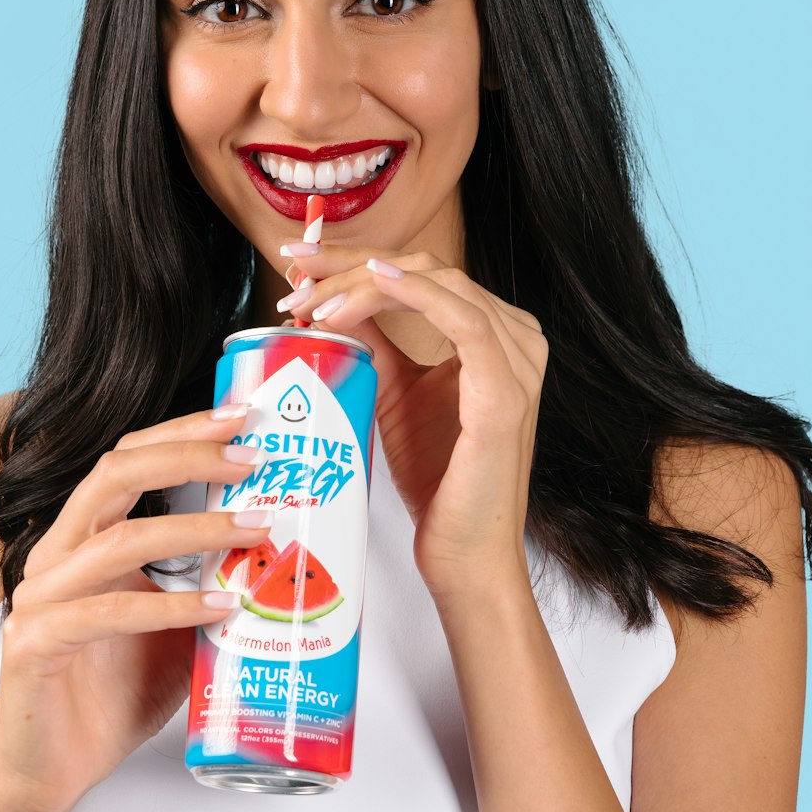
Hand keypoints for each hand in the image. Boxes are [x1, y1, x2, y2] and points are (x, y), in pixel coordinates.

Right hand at [0, 408, 271, 811]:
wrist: (52, 775)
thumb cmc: (112, 696)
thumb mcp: (177, 630)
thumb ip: (211, 586)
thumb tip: (288, 559)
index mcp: (84, 538)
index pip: (128, 458)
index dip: (183, 431)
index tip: (246, 417)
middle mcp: (57, 554)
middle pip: (116, 472)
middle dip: (189, 453)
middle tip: (255, 456)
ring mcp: (42, 597)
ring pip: (121, 538)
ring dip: (198, 528)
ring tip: (259, 529)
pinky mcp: (36, 644)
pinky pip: (109, 611)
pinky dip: (170, 606)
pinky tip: (220, 607)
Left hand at [280, 246, 548, 603]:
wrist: (464, 552)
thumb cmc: (438, 479)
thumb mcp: (394, 393)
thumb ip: (374, 343)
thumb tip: (330, 300)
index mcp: (493, 334)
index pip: (421, 273)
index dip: (355, 259)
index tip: (298, 265)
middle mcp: (516, 337)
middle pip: (427, 268)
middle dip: (351, 262)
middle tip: (294, 271)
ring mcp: (517, 362)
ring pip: (438, 284)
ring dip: (366, 281)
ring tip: (312, 298)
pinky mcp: (505, 394)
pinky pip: (462, 321)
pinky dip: (417, 294)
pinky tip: (374, 281)